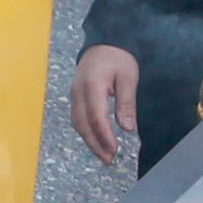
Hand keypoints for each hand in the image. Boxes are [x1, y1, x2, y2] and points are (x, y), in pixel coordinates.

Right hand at [69, 45, 141, 166]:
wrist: (103, 42)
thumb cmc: (118, 57)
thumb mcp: (128, 77)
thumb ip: (126, 103)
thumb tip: (127, 128)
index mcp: (92, 85)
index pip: (97, 117)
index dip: (105, 136)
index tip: (115, 150)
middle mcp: (78, 92)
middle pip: (83, 125)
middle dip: (96, 144)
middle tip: (109, 160)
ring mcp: (74, 94)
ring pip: (78, 124)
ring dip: (90, 141)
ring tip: (103, 155)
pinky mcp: (75, 97)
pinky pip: (77, 118)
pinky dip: (86, 132)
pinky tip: (96, 140)